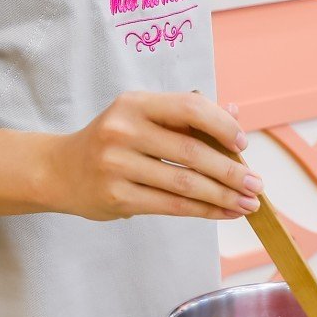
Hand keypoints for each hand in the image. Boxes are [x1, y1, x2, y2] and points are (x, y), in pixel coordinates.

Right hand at [39, 92, 261, 221]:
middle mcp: (123, 130)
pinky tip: (223, 213)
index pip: (189, 108)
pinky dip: (203, 211)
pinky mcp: (116, 196)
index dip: (222, 126)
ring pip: (184, 183)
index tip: (243, 144)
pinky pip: (171, 206)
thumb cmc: (111, 141)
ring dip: (223, 196)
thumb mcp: (142, 118)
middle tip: (256, 184)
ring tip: (248, 203)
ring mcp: (117, 165)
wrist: (60, 170)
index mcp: (135, 103)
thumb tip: (235, 116)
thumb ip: (186, 117)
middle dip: (231, 171)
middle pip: (191, 152)